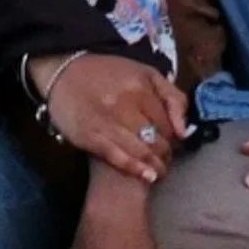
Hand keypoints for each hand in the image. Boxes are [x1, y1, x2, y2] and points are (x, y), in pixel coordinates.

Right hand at [30, 53, 189, 184]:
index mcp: (140, 86)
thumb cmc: (109, 74)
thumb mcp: (145, 74)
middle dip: (165, 153)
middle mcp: (125, 103)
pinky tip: (147, 176)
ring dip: (155, 166)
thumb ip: (171, 97)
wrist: (64, 72)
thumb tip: (184, 131)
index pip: (167, 123)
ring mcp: (107, 121)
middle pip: (157, 139)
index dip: (173, 137)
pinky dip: (136, 170)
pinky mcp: (90, 136)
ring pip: (142, 152)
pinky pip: (119, 158)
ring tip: (159, 171)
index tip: (172, 143)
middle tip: (165, 159)